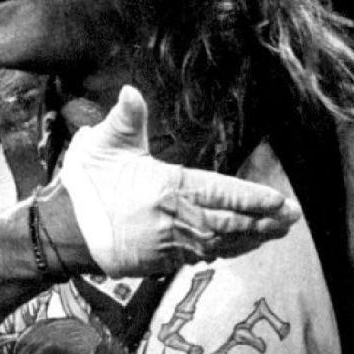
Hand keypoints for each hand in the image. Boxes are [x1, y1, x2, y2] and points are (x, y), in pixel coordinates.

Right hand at [57, 86, 300, 275]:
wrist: (62, 230)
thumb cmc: (85, 184)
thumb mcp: (103, 144)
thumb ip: (126, 119)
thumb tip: (130, 92)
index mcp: (166, 187)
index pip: (220, 192)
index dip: (252, 198)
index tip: (279, 200)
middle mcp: (174, 218)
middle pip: (229, 222)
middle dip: (263, 221)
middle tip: (291, 219)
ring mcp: (169, 243)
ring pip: (220, 242)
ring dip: (251, 238)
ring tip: (276, 232)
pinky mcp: (162, 260)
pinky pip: (203, 256)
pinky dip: (227, 251)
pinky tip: (242, 246)